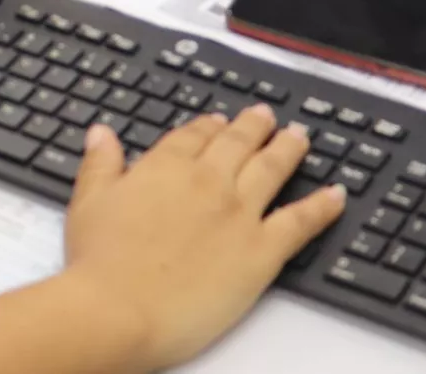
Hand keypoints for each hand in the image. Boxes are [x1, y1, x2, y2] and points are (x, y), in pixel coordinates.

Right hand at [61, 107, 343, 367]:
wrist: (119, 309)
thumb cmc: (99, 263)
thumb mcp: (88, 202)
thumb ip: (100, 163)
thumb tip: (102, 133)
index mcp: (166, 167)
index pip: (195, 135)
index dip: (210, 126)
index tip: (218, 122)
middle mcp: (208, 181)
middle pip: (239, 143)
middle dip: (254, 126)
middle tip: (267, 117)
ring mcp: (239, 213)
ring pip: (273, 169)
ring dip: (289, 149)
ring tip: (300, 138)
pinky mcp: (261, 251)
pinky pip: (301, 222)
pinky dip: (323, 206)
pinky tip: (337, 195)